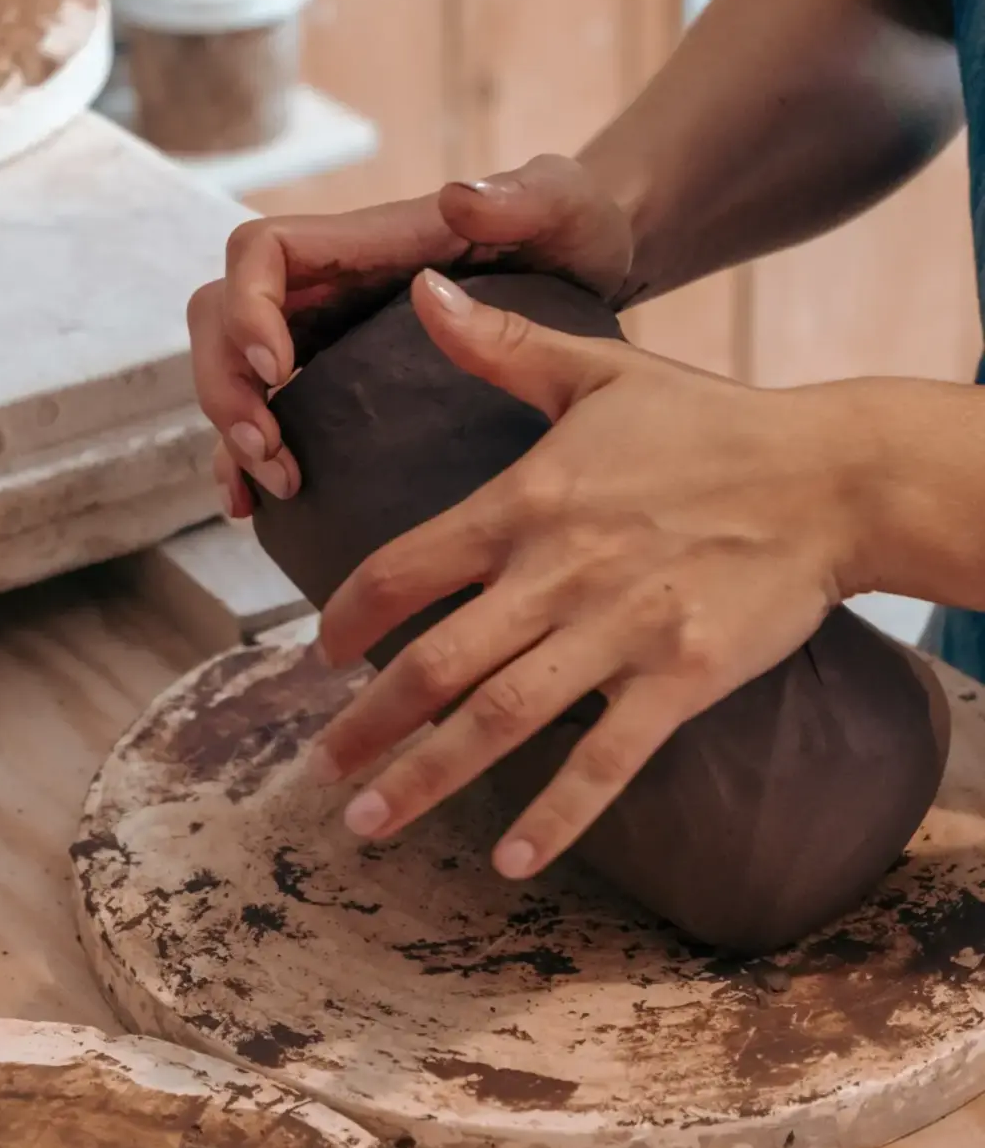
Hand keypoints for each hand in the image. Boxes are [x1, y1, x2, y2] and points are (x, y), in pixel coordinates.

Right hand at [186, 155, 632, 515]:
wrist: (595, 276)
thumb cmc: (577, 232)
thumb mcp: (565, 206)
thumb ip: (524, 196)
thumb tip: (457, 200)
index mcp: (366, 243)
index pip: (262, 252)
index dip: (247, 307)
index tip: (276, 370)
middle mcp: (331, 289)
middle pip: (222, 318)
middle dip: (227, 388)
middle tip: (272, 454)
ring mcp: (329, 340)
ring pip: (235, 375)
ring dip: (235, 435)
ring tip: (280, 489)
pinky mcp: (342, 391)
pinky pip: (269, 419)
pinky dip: (248, 462)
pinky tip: (259, 509)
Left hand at [311, 270, 868, 878]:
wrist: (830, 475)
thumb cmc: (712, 424)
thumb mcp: (600, 371)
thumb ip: (500, 345)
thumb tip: (421, 286)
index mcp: (527, 502)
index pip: (404, 568)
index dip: (347, 618)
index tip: (318, 655)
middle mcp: (559, 573)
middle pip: (435, 664)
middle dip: (366, 725)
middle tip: (320, 771)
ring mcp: (620, 632)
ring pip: (501, 720)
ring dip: (426, 778)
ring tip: (371, 826)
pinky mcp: (682, 680)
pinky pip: (608, 761)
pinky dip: (557, 814)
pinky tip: (511, 861)